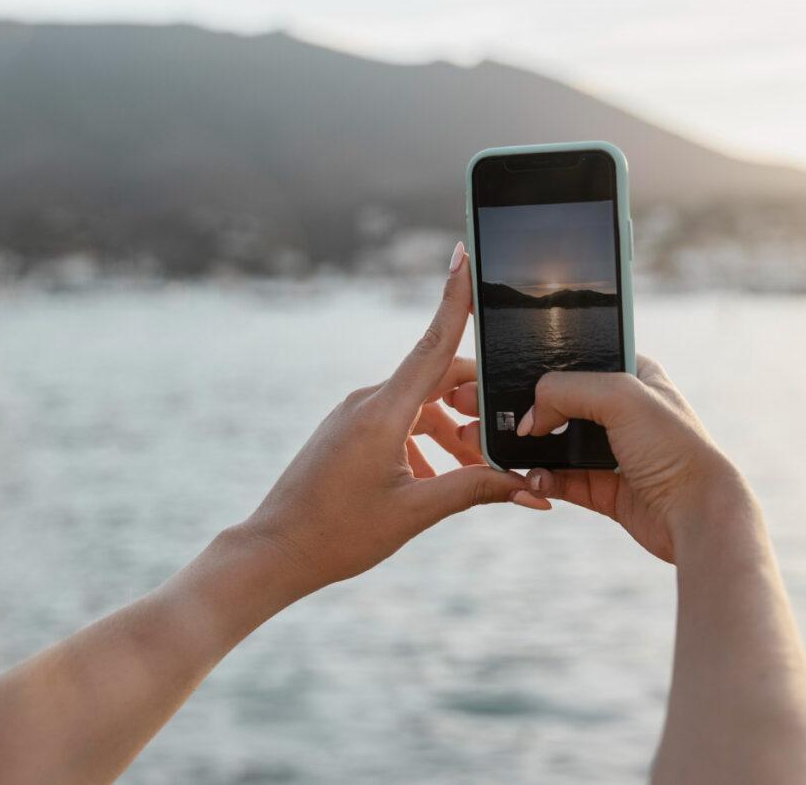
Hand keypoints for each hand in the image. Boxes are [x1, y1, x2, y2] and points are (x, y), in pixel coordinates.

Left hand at [233, 243, 530, 593]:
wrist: (274, 552)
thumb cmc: (338, 534)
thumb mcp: (415, 512)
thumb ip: (475, 489)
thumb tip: (531, 486)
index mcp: (383, 411)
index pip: (434, 343)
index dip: (454, 298)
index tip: (463, 253)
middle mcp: (367, 402)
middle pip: (438, 377)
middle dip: (476, 401)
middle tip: (507, 432)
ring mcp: (355, 414)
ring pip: (421, 403)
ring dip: (452, 429)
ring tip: (471, 472)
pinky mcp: (348, 431)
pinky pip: (399, 420)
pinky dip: (426, 441)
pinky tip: (434, 481)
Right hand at [448, 356, 749, 562]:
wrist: (698, 515)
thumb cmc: (674, 447)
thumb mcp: (619, 396)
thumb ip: (564, 390)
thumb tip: (526, 418)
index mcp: (632, 374)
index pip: (573, 358)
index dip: (533, 363)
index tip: (491, 369)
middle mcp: (621, 410)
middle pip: (554, 402)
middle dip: (514, 407)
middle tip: (471, 407)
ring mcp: (611, 449)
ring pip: (550, 442)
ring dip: (520, 446)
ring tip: (484, 446)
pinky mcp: (604, 487)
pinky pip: (559, 478)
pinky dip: (540, 478)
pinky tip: (531, 479)